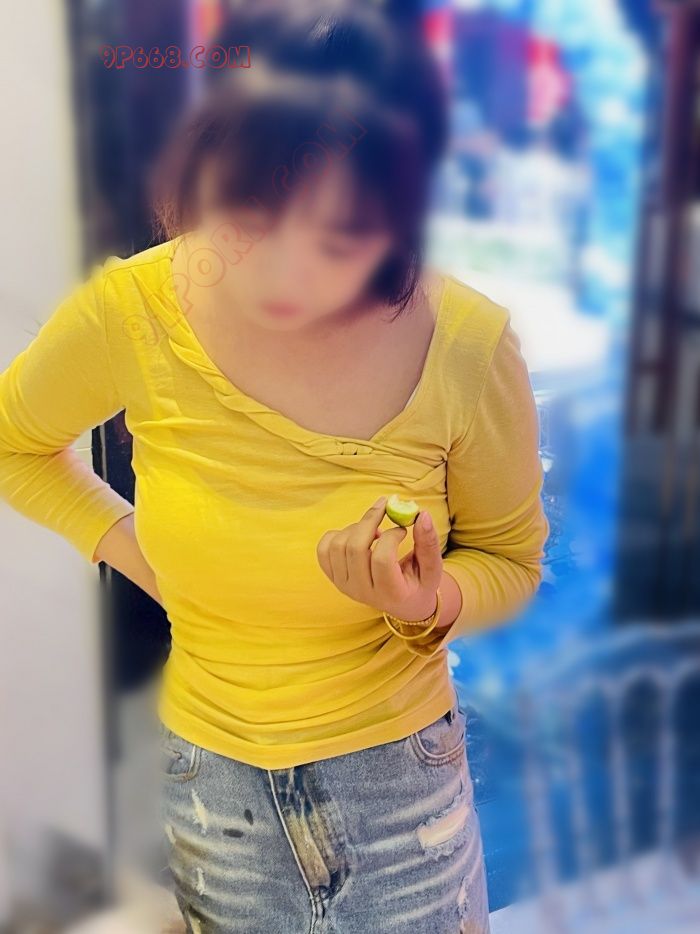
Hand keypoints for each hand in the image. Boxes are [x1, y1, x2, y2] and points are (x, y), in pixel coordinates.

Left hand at [316, 495, 442, 620]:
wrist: (403, 603)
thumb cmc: (420, 583)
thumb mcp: (432, 567)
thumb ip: (429, 542)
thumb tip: (423, 514)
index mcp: (390, 592)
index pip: (382, 559)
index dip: (392, 536)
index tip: (402, 529)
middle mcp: (363, 592)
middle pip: (355, 548)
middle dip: (370, 520)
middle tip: (384, 508)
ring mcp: (345, 586)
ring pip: (338, 545)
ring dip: (356, 527)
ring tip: (374, 530)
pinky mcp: (334, 578)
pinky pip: (324, 549)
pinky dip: (338, 534)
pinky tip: (357, 536)